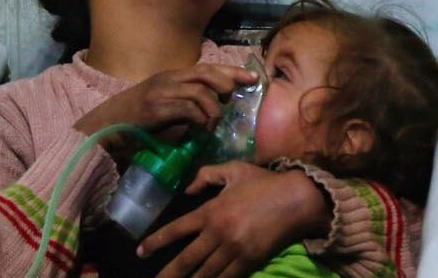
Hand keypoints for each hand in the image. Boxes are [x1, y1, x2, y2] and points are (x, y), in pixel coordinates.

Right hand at [74, 64, 257, 163]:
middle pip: (207, 72)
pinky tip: (201, 131)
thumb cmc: (132, 121)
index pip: (206, 67)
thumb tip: (211, 114)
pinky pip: (188, 109)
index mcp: (170, 77)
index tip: (253, 78)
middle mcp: (167, 79)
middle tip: (236, 97)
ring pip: (201, 91)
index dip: (231, 71)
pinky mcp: (156, 109)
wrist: (102, 129)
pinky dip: (200, 119)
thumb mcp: (163, 108)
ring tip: (212, 124)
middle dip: (228, 82)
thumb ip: (184, 106)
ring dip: (213, 109)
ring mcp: (160, 92)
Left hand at [139, 162, 330, 277]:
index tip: (141, 252)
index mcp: (211, 211)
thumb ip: (207, 175)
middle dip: (168, 275)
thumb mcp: (235, 169)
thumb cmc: (265, 183)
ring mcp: (233, 250)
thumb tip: (187, 190)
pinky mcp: (249, 262)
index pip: (176, 230)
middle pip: (186, 260)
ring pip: (204, 274)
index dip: (156, 242)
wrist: (297, 199)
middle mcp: (218, 234)